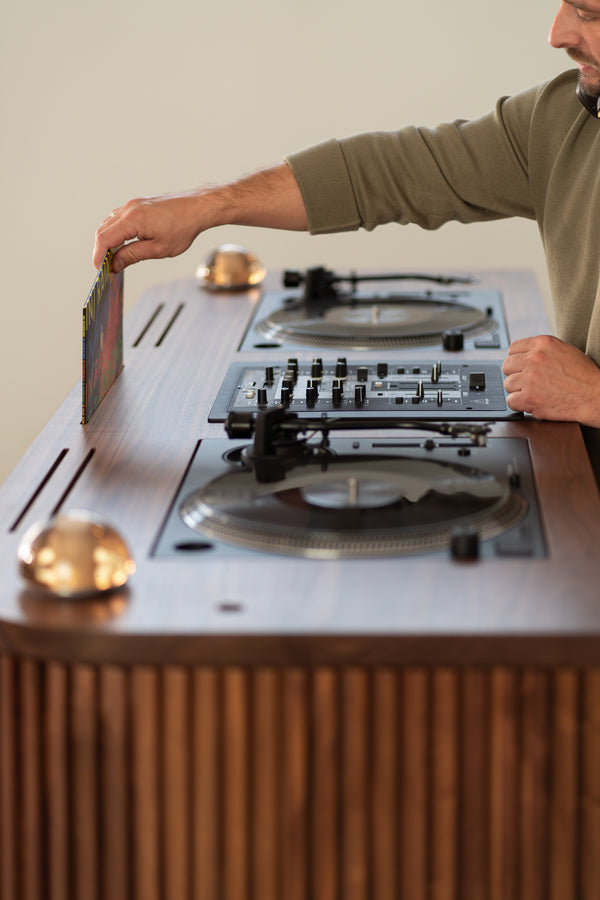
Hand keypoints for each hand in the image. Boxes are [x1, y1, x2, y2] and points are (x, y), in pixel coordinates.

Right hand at [93, 190, 210, 272]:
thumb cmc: (183, 228)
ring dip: (108, 241)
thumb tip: (115, 264)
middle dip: (101, 250)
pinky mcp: (137, 204)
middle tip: (107, 267)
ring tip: (115, 258)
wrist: (196, 208)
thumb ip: (133, 256)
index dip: (98, 256)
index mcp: (133, 219)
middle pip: (103, 231)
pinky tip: (123, 244)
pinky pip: (118, 218)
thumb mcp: (158, 249)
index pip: (104, 239)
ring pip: (109, 224)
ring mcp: (132, 205)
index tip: (100, 270)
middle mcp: (129, 209)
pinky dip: (115, 232)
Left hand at [502, 334, 599, 426]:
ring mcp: (530, 378)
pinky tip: (532, 402)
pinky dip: (519, 404)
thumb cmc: (584, 376)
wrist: (594, 395)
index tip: (520, 367)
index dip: (517, 360)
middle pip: (507, 366)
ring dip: (518, 390)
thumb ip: (542, 351)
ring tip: (534, 392)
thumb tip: (524, 356)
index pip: (513, 349)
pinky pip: (511, 400)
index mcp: (542, 343)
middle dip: (516, 375)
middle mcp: (534, 358)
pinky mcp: (529, 397)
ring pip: (508, 384)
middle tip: (527, 382)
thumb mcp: (564, 350)